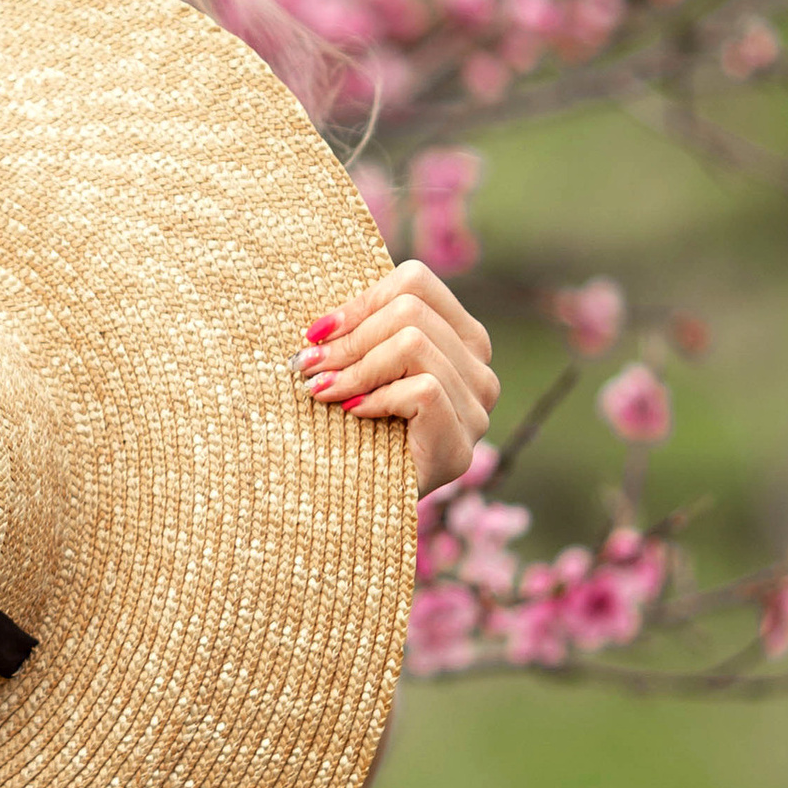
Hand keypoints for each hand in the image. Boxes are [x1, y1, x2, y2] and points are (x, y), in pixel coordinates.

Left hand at [296, 261, 498, 496]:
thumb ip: (360, 331)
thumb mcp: (359, 367)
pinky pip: (420, 389)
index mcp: (461, 338)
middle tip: (307, 366)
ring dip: (354, 369)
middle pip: (409, 310)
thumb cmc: (354, 429)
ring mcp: (478, 407)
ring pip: (412, 345)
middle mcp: (480, 368)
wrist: (356, 506)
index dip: (359, 300)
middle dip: (348, 338)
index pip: (416, 281)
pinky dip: (377, 399)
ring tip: (321, 391)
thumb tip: (324, 313)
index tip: (316, 332)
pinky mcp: (462, 441)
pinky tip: (355, 415)